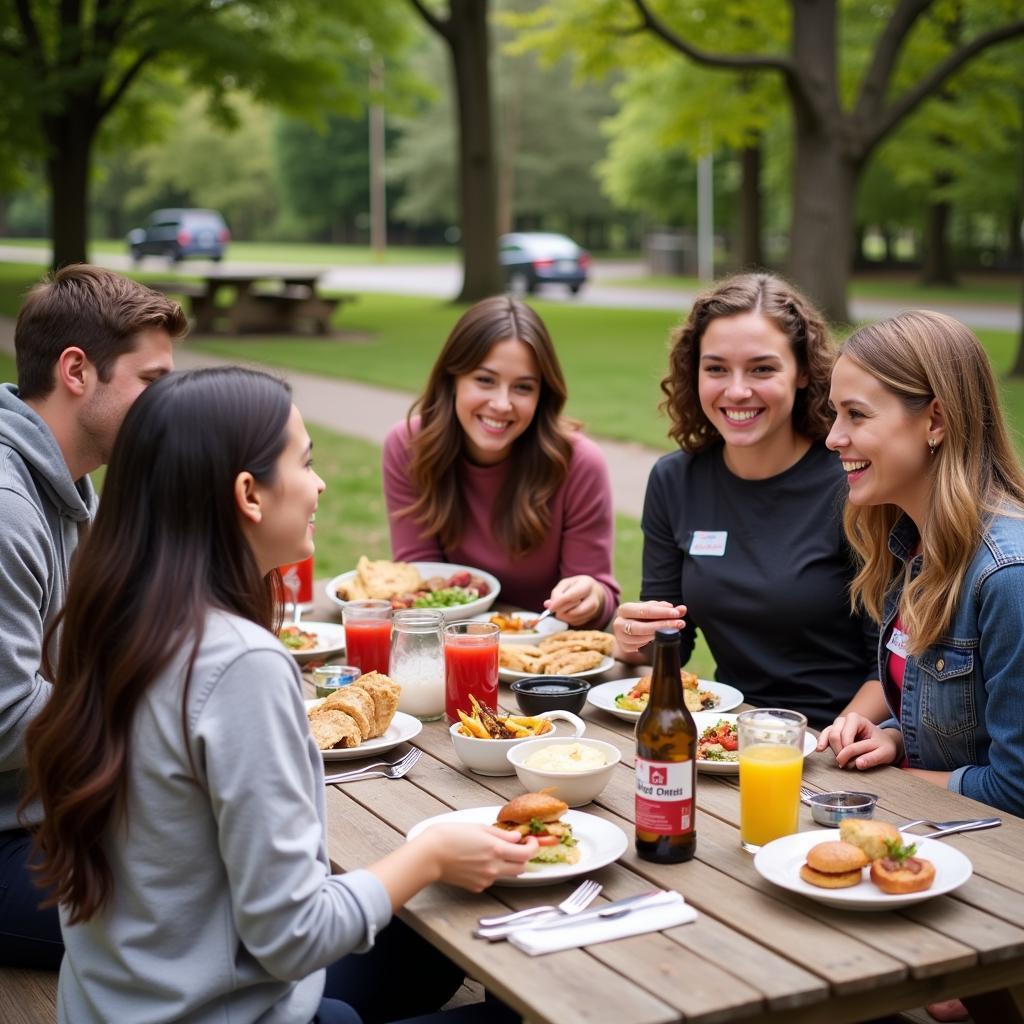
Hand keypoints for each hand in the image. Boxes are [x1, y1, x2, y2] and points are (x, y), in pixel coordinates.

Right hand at [414, 824, 538, 892]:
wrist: (429, 855)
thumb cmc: (449, 836)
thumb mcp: (478, 827)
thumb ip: (500, 834)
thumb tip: (516, 838)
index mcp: (496, 850)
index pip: (526, 853)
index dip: (533, 846)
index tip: (530, 840)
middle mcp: (494, 867)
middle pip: (521, 868)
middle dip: (523, 857)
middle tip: (518, 846)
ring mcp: (486, 879)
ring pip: (508, 874)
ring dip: (508, 864)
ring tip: (495, 851)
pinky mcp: (477, 887)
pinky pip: (492, 879)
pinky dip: (492, 870)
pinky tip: (479, 860)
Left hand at [545, 575, 604, 626]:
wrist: (593, 592)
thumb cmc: (576, 586)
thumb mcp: (566, 584)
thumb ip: (556, 593)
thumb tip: (548, 605)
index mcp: (587, 585)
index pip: (571, 596)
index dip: (559, 603)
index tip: (550, 608)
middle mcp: (594, 599)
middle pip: (574, 610)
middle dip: (561, 610)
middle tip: (553, 609)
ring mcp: (594, 610)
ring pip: (574, 618)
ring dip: (563, 616)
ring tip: (560, 610)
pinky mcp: (591, 618)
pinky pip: (575, 622)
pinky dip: (567, 619)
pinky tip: (567, 612)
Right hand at [612, 600, 685, 657]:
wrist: (626, 628)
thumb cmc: (642, 616)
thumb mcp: (653, 610)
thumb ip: (668, 610)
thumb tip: (683, 609)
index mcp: (624, 609)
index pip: (644, 610)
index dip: (662, 612)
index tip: (677, 613)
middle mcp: (619, 623)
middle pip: (641, 626)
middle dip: (662, 625)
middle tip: (679, 623)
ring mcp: (620, 637)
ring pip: (640, 638)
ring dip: (658, 634)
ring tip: (672, 630)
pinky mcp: (624, 647)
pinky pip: (639, 646)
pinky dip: (650, 641)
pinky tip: (659, 637)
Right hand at [816, 713, 901, 769]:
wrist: (882, 743)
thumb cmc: (883, 745)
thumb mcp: (884, 752)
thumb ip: (872, 758)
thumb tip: (858, 764)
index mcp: (856, 719)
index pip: (845, 735)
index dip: (846, 750)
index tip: (852, 762)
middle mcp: (844, 720)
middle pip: (834, 735)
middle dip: (838, 750)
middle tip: (845, 764)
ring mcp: (837, 726)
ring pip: (827, 735)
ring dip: (832, 749)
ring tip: (838, 761)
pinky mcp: (834, 733)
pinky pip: (824, 736)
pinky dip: (822, 743)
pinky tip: (820, 750)